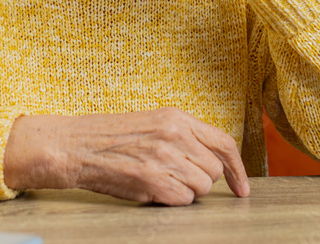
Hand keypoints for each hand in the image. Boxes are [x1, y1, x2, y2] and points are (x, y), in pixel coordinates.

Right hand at [3, 107, 249, 204]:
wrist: (76, 145)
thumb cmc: (112, 138)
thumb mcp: (154, 124)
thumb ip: (185, 138)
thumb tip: (213, 162)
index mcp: (178, 118)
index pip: (224, 143)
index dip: (238, 169)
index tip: (243, 188)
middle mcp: (175, 134)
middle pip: (214, 171)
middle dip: (201, 181)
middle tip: (176, 178)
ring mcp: (165, 157)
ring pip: (201, 189)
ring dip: (185, 192)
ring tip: (159, 180)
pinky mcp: (152, 179)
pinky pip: (182, 201)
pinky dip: (171, 201)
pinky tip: (151, 190)